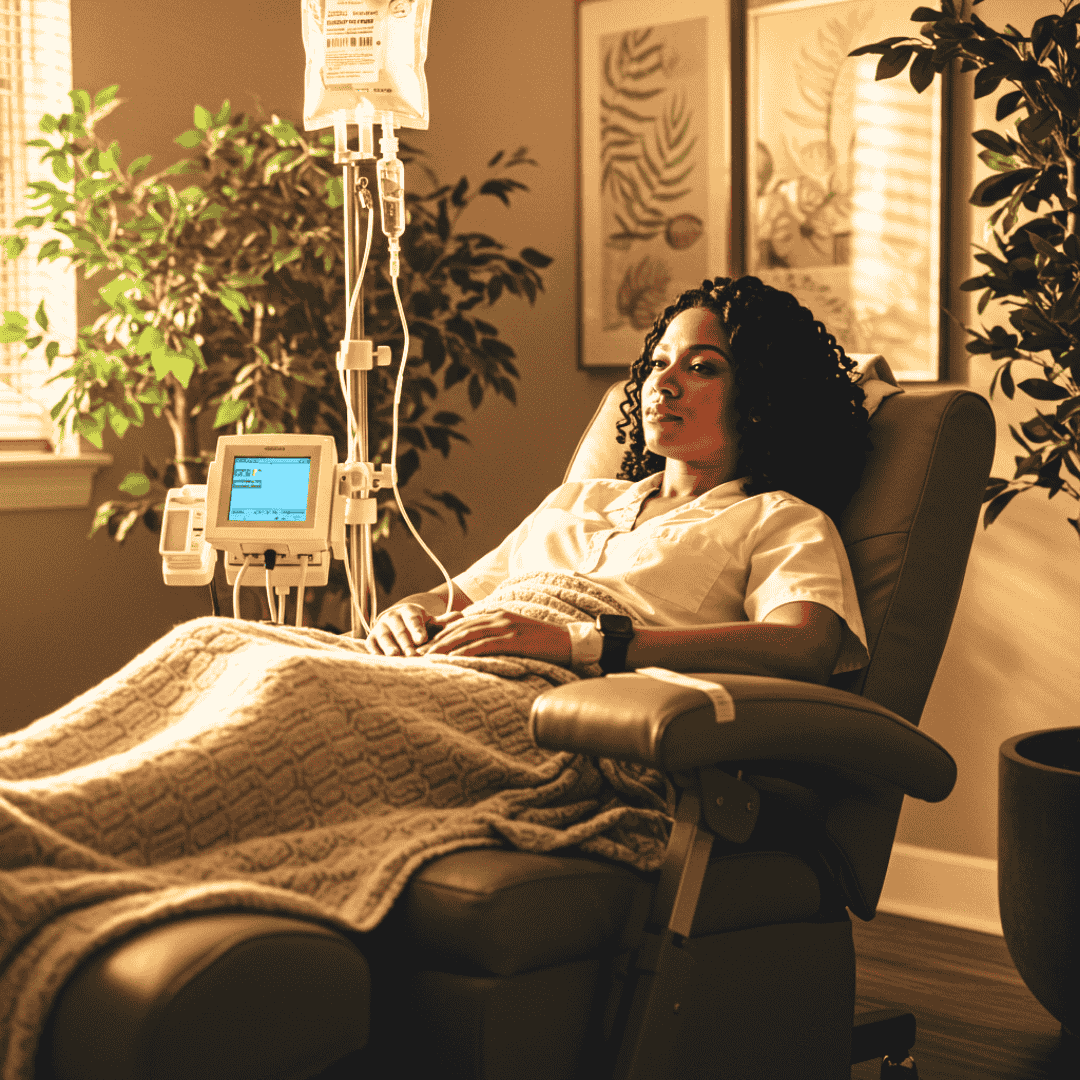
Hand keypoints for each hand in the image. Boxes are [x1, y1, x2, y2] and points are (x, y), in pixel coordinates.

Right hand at [363, 603, 462, 655]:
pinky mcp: (371, 639)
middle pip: (399, 631)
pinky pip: (371, 645)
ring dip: (388, 646)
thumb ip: (444, 622)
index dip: (417, 629)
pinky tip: (381, 661)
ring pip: (383, 637)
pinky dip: (375, 652)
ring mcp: (380, 628)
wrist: (396, 623)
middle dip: (405, 642)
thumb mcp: (430, 622)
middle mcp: (392, 617)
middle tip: (412, 654)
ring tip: (394, 656)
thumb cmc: (418, 626)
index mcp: (408, 611)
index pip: (413, 620)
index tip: (422, 639)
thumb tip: (460, 617)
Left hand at [419, 609, 571, 665]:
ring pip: (467, 635)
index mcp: (498, 614)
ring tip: (428, 658)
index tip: (425, 646)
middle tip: (418, 653)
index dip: (442, 634)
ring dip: (445, 646)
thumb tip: (477, 648)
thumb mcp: (517, 635)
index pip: (462, 623)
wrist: (570, 643)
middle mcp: (499, 616)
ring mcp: (506, 626)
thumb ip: (497, 636)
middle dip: (437, 640)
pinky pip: (484, 645)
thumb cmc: (544, 643)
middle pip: (459, 627)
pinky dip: (466, 652)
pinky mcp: (514, 639)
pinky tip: (453, 660)